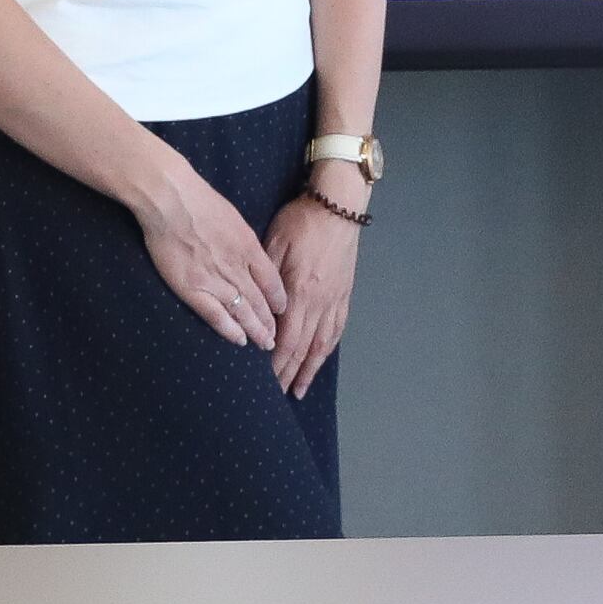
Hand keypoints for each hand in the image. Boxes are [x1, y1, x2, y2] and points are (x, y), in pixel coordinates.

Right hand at [128, 157, 285, 349]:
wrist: (172, 201)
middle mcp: (237, 268)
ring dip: (256, 330)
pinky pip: (216, 315)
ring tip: (264, 344)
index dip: (278, 299)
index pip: (272, 281)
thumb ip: (244, 242)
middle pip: (260, 300)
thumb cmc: (200, 202)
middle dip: (270, 322)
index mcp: (249, 248)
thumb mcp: (234, 219)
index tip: (281, 310)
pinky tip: (240, 340)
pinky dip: (230, 330)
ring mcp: (215, 280)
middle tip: (276, 338)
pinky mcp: (193, 289)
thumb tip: (250, 257)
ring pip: (243, 312)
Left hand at [262, 190, 360, 397]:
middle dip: (288, 375)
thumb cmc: (301, 223)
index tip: (262, 382)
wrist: (338, 207)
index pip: (285, 340)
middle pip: (302, 349)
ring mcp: (335, 301)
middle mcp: (320, 304)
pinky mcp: (344, 295)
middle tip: (275, 397)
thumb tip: (258, 312)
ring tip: (299, 390)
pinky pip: (336, 330)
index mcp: (300, 293)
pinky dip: (326, 351)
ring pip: (322, 345)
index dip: (275, 364)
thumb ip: (265, 281)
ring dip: (309, 370)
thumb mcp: (273, 245)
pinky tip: (319, 360)